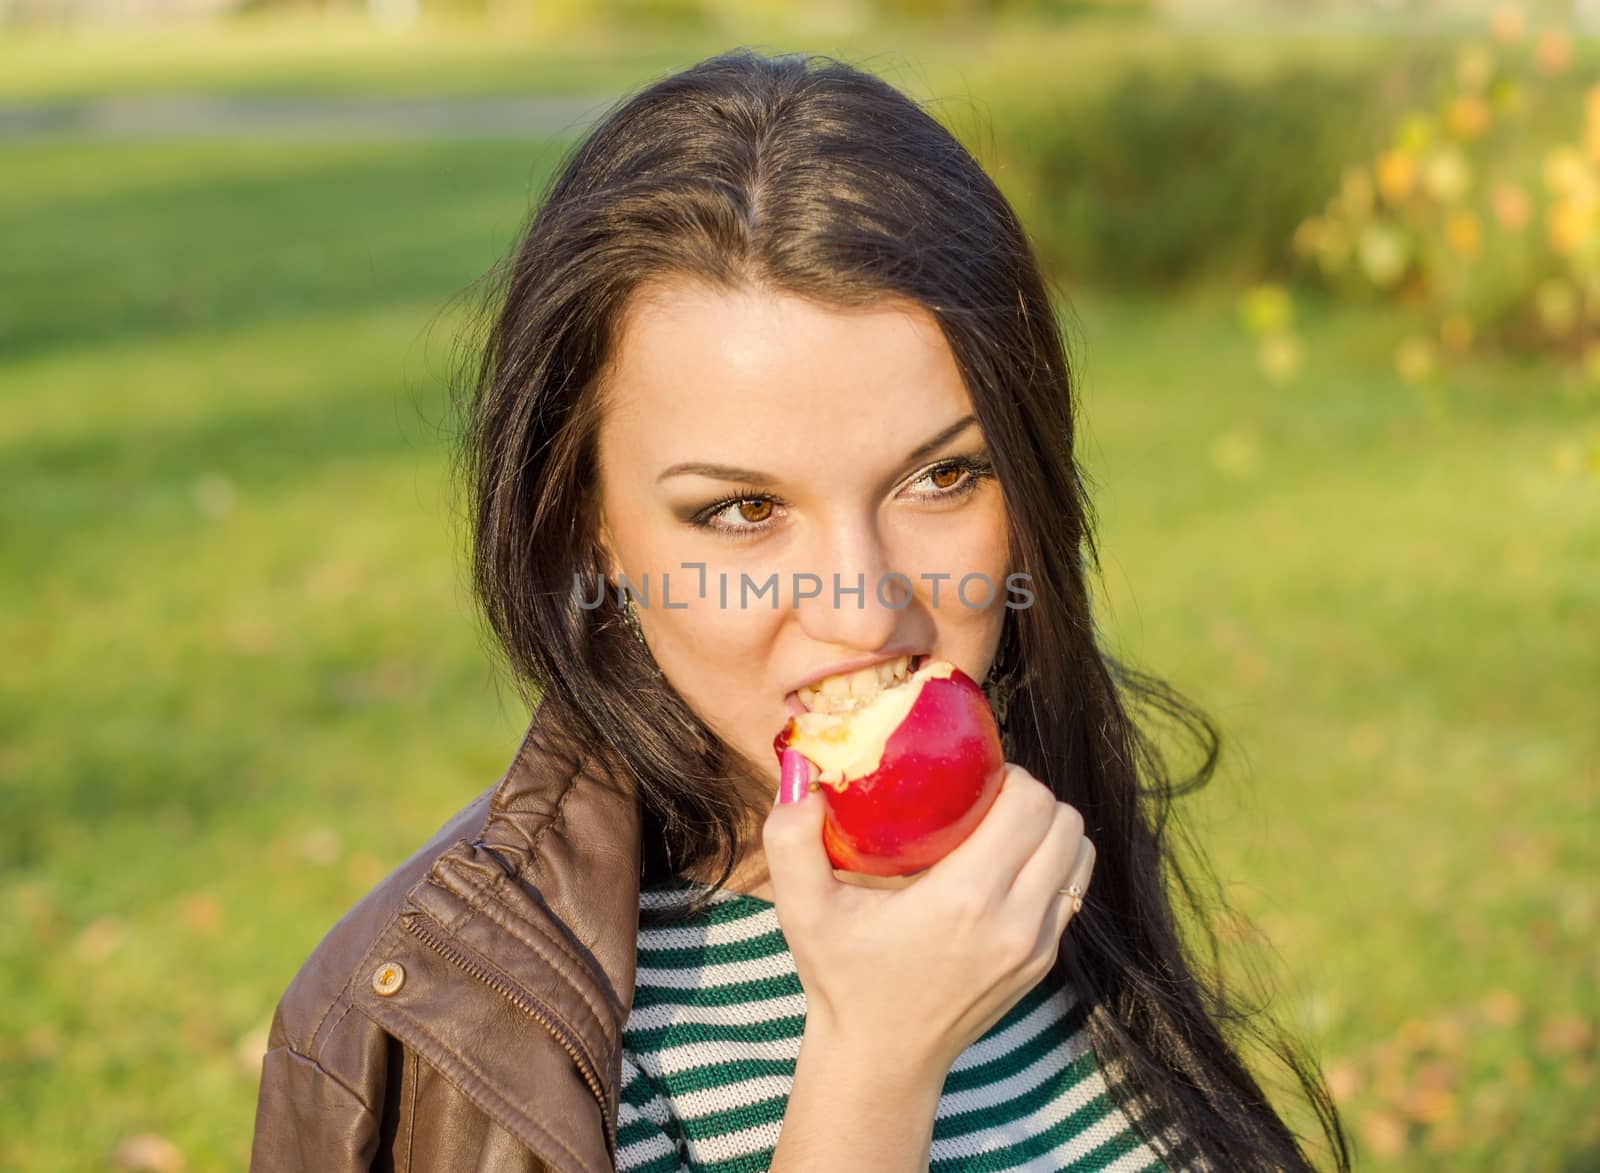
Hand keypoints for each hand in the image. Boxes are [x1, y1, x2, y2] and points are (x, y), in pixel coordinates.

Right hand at [762, 761, 1095, 1078]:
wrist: (880, 1059)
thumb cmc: (842, 978)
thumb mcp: (803, 909)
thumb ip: (791, 839)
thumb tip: (799, 771)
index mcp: (964, 900)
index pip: (1029, 805)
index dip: (1007, 776)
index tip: (968, 780)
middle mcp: (1013, 922)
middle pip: (1063, 821)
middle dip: (1029, 795)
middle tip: (983, 797)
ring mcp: (1036, 947)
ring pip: (1080, 853)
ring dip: (1048, 828)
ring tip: (1001, 827)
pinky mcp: (1043, 963)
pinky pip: (1073, 889)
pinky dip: (1052, 864)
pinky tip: (1007, 866)